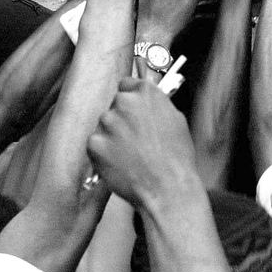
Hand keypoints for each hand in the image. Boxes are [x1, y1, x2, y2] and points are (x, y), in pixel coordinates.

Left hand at [87, 77, 201, 207]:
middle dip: (122, 118)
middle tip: (135, 137)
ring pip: (105, 125)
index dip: (131, 98)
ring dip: (113, 136)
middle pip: (115, 104)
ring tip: (131, 154)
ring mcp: (107, 122)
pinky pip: (96, 144)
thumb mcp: (176, 121)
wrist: (166, 187)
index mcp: (147, 93)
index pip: (128, 84)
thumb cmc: (176, 159)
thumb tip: (148, 104)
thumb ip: (157, 106)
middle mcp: (124, 102)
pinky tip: (121, 163)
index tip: (133, 108)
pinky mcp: (94, 143)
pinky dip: (104, 153)